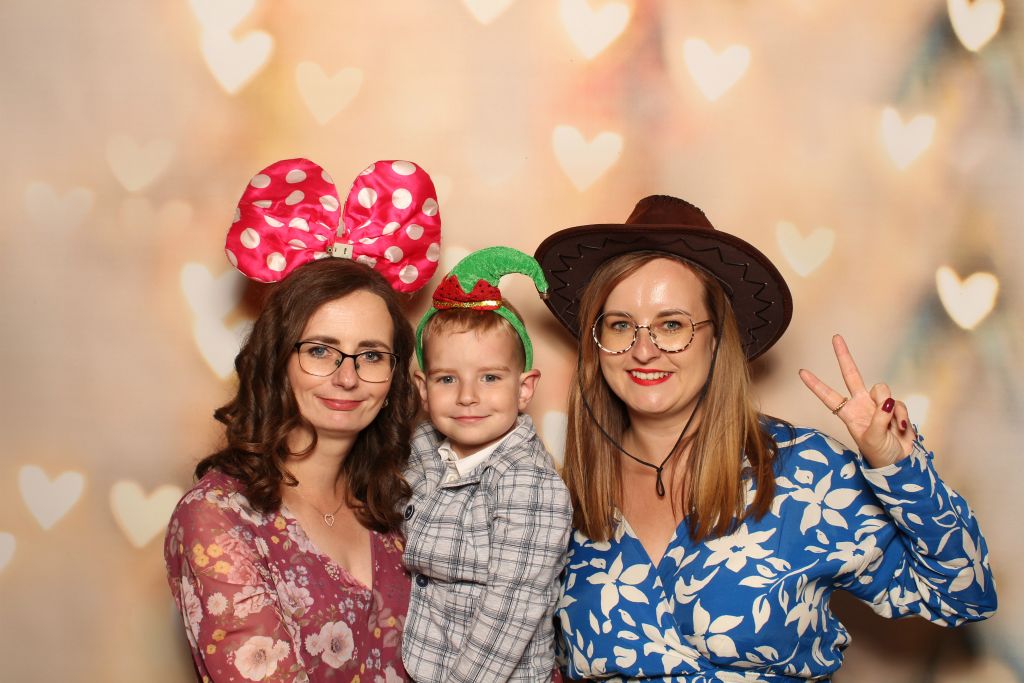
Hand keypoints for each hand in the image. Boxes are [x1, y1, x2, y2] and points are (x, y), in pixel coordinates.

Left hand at [798, 334, 915, 467]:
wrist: (899, 462)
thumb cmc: (879, 453)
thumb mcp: (872, 439)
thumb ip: (878, 419)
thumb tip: (888, 402)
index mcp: (848, 413)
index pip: (829, 396)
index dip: (815, 385)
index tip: (801, 372)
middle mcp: (861, 404)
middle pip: (851, 375)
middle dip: (844, 356)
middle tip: (836, 338)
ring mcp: (878, 404)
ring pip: (883, 391)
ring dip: (889, 410)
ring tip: (890, 428)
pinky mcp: (895, 407)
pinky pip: (899, 404)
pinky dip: (901, 417)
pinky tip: (900, 430)